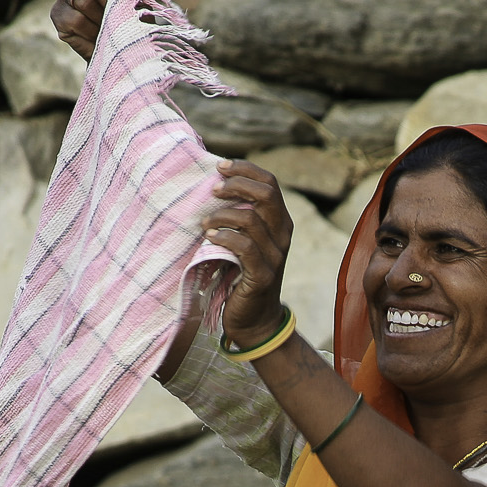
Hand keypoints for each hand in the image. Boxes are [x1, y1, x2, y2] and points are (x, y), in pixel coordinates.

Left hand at [203, 160, 294, 347]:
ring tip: (204, 223)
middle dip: (237, 185)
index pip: (270, 183)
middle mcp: (282, 236)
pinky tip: (209, 238)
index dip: (245, 169)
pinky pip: (244, 247)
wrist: (254, 320)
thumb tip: (213, 185)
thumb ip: (238, 217)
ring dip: (221, 216)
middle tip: (213, 189)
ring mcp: (275, 256)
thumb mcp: (245, 241)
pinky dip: (224, 238)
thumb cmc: (241, 275)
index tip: (220, 166)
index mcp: (280, 222)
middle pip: (266, 194)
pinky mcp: (263, 276)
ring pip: (251, 219)